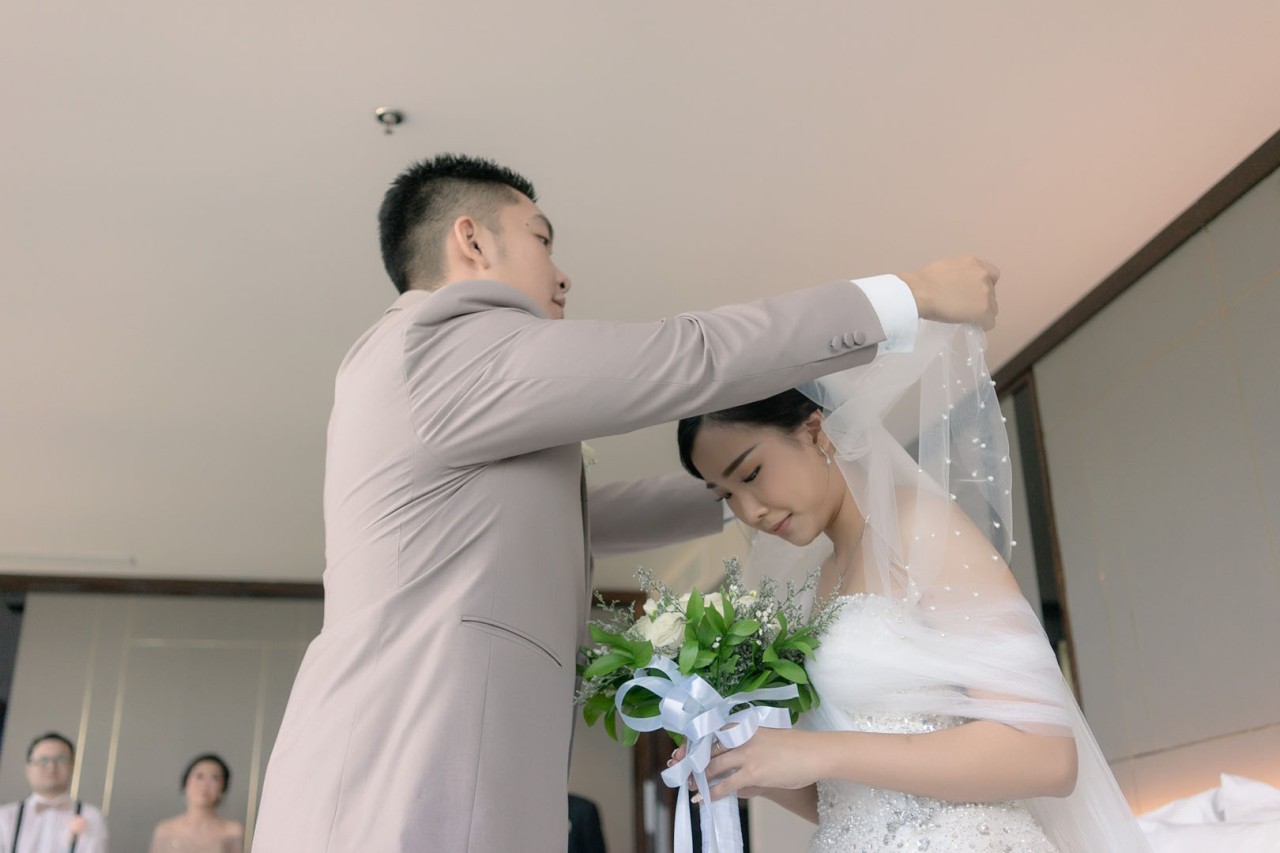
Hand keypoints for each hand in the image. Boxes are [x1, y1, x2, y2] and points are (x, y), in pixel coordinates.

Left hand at [671, 728, 822, 801]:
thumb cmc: (797, 746)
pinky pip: (725, 784)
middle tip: (678, 768)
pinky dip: (711, 792)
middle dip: (690, 760)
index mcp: (744, 726)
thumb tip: (740, 755)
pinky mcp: (753, 772)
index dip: (694, 741)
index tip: (681, 749)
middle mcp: (741, 737)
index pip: (711, 731)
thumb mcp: (769, 737)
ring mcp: (746, 754)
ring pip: (712, 766)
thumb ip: (751, 744)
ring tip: (690, 785)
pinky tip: (704, 798)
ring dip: (698, 777)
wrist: (816, 752)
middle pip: (707, 748)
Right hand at [899, 256, 999, 329]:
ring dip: (981, 313)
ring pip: (992, 309)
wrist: (919, 293)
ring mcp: (985, 293)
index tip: (971, 293)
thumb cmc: (924, 281)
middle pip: (991, 293)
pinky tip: (971, 326)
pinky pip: (989, 322)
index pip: (991, 275)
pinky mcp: (983, 310)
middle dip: (981, 300)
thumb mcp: (947, 268)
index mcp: (974, 263)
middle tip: (965, 307)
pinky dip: (981, 325)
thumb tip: (960, 285)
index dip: (982, 286)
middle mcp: (983, 275)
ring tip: (966, 317)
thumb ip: (960, 275)